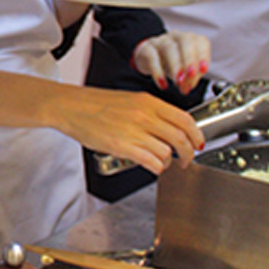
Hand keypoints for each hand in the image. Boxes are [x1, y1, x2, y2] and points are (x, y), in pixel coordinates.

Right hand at [58, 85, 203, 173]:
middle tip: (187, 159)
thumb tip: (168, 127)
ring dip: (169, 163)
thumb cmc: (94, 104)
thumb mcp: (129, 100)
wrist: (70, 106)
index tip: (198, 143)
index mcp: (148, 102)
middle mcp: (145, 115)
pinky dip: (157, 168)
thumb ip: (150, 111)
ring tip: (163, 164)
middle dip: (189, 153)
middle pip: (181, 138)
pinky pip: (151, 162)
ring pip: (167, 153)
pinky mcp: (123, 146)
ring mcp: (134, 131)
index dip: (197, 134)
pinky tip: (152, 166)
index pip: (185, 119)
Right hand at [131, 31, 210, 95]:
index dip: (203, 55)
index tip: (204, 70)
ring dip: (175, 66)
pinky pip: (152, 57)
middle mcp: (177, 37)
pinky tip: (163, 84)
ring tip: (179, 82)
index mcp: (192, 40)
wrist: (149, 59)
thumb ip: (191, 77)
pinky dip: (158, 71)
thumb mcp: (185, 71)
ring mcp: (161, 41)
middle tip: (191, 75)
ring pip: (168, 47)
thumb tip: (189, 85)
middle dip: (190, 58)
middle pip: (185, 40)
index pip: (201, 42)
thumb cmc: (173, 63)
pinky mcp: (146, 48)